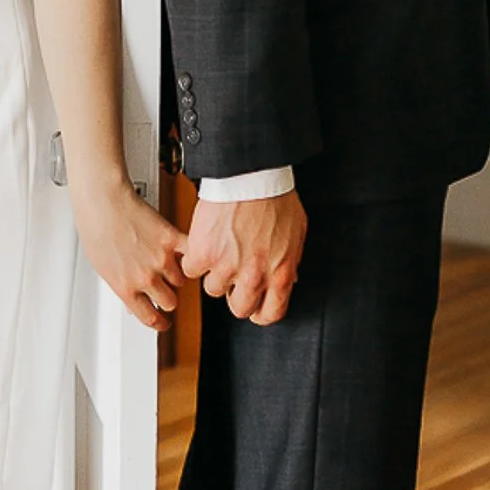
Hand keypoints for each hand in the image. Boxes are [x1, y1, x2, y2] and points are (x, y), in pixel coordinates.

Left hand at [76, 184, 187, 330]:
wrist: (102, 203)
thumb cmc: (95, 229)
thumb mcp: (102, 267)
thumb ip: (121, 285)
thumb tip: (131, 298)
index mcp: (125, 288)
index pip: (149, 316)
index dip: (159, 323)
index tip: (163, 322)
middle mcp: (145, 278)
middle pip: (170, 301)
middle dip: (168, 298)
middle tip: (165, 290)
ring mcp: (160, 259)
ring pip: (181, 280)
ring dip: (176, 275)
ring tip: (168, 265)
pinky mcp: (171, 239)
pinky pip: (190, 255)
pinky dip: (191, 256)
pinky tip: (187, 255)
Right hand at [183, 189, 306, 325]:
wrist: (251, 175)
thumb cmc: (275, 197)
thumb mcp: (297, 233)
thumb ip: (290, 260)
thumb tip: (289, 275)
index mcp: (280, 273)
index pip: (270, 313)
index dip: (260, 312)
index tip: (255, 308)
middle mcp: (253, 276)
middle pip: (239, 308)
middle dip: (236, 294)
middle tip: (235, 277)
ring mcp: (226, 267)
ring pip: (213, 289)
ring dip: (215, 272)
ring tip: (220, 251)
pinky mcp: (203, 254)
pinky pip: (192, 269)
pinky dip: (195, 258)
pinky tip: (204, 243)